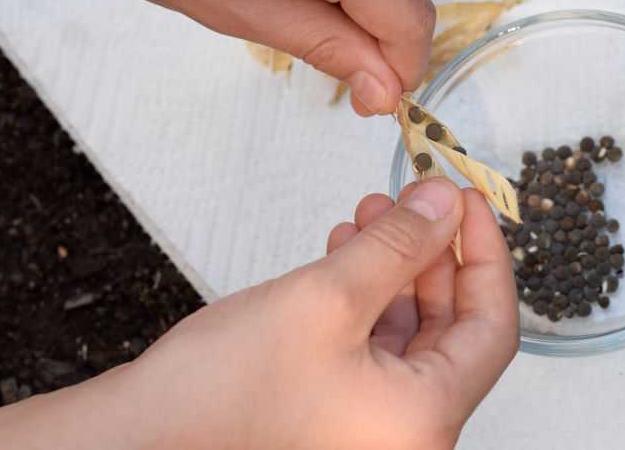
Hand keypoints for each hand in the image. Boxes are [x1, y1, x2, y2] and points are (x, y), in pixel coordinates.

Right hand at [0, 179, 518, 448]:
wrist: (133, 442)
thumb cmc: (221, 392)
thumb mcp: (326, 298)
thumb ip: (398, 246)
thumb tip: (446, 202)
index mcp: (424, 420)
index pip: (491, 327)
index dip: (485, 255)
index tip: (468, 202)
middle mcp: (406, 433)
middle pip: (450, 328)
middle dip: (431, 254)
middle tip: (416, 199)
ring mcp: (368, 427)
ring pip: (407, 333)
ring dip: (394, 269)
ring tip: (370, 214)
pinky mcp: (333, 415)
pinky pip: (370, 349)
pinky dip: (364, 298)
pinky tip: (342, 253)